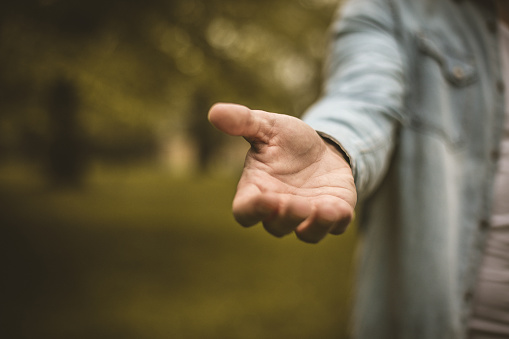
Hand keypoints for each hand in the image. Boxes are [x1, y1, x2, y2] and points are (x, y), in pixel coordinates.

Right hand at [208, 103, 356, 242]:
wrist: (323, 146)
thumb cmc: (288, 141)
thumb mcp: (268, 126)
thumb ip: (243, 122)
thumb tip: (214, 112)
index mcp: (257, 190)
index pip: (245, 211)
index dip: (253, 210)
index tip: (266, 198)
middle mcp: (279, 209)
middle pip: (276, 226)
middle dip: (287, 217)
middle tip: (298, 203)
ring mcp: (307, 216)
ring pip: (307, 235)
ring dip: (314, 226)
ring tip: (324, 209)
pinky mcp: (332, 214)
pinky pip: (334, 228)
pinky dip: (337, 222)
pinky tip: (341, 209)